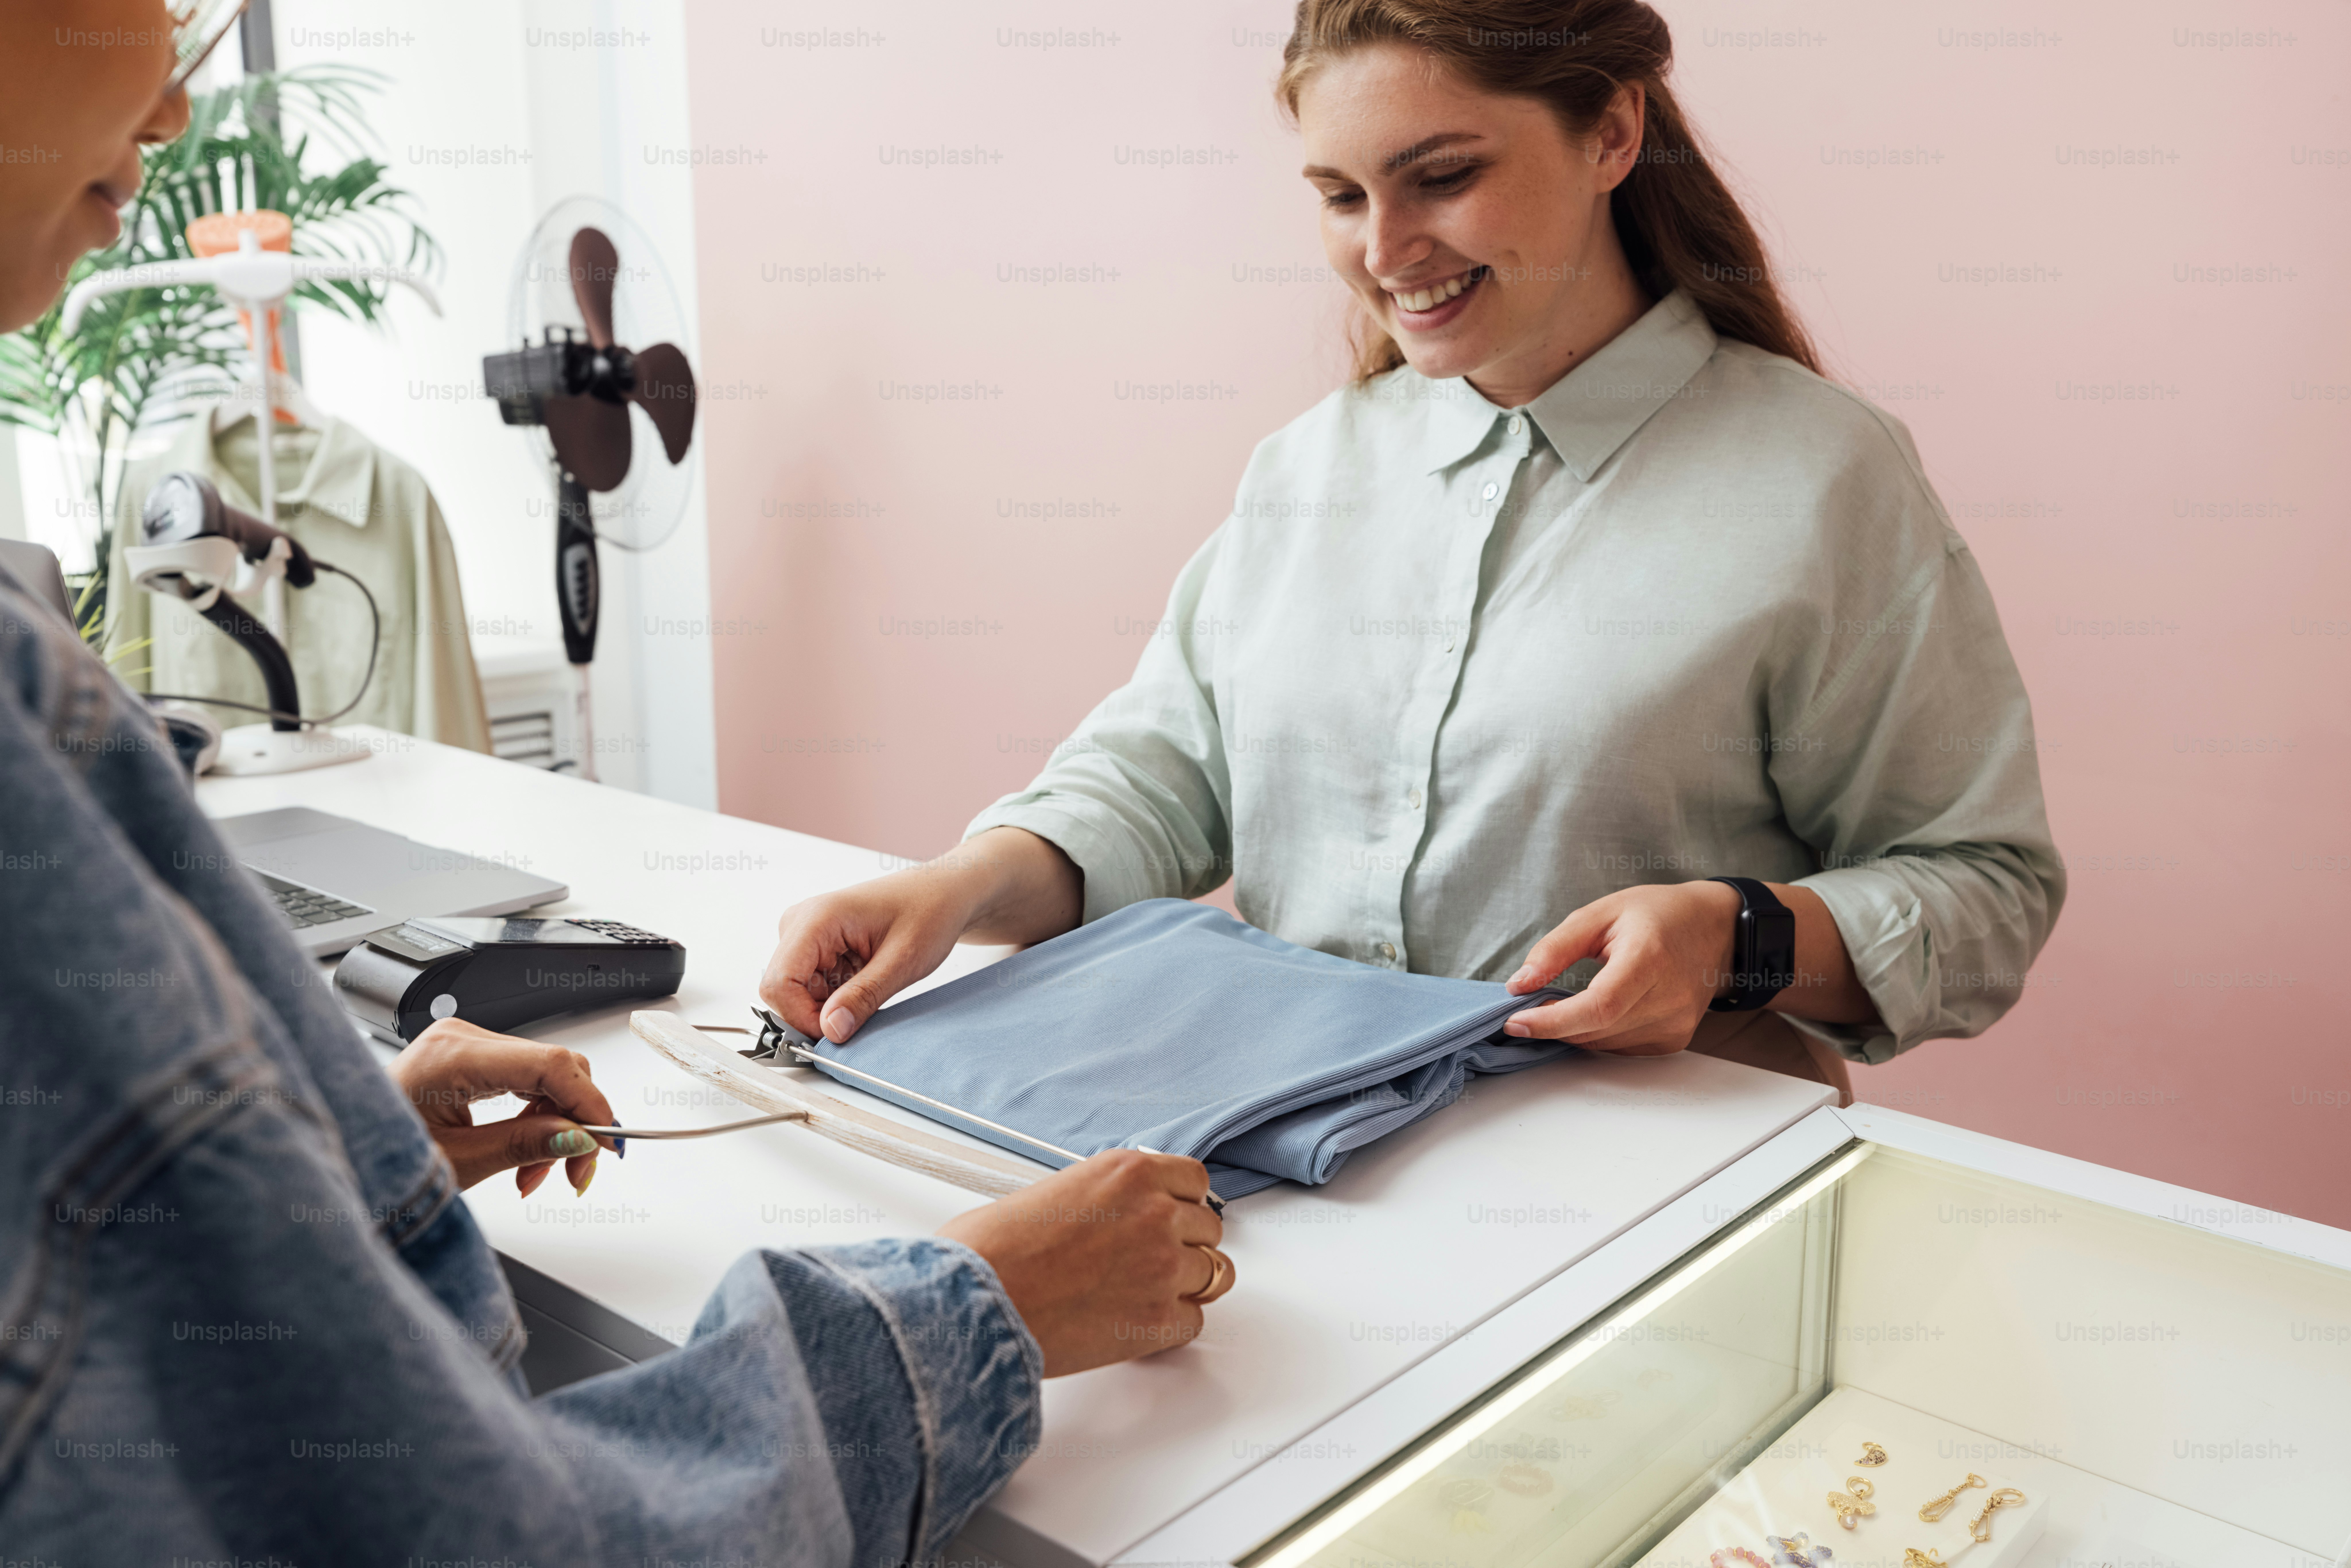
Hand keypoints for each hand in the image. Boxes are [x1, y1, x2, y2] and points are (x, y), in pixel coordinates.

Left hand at [388, 1018, 618, 1195]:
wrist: (342, 1152)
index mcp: (453, 1055)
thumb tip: (580, 1138)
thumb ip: (523, 1146)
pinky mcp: (468, 1058)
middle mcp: (461, 1038)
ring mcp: (464, 1045)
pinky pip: (524, 1081)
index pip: (550, 1063)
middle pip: (554, 1068)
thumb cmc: (378, 1157)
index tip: (608, 1142)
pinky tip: (527, 1154)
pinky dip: (534, 1118)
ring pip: (545, 1077)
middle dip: (572, 1123)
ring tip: (535, 1174)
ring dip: (554, 1127)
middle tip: (574, 1174)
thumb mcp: (458, 1163)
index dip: (589, 1102)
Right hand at [759, 870, 972, 1045]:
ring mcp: (805, 934)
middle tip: (860, 1014)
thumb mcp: (903, 960)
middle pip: (783, 990)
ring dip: (829, 1006)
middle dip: (816, 1014)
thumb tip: (830, 1031)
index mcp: (817, 918)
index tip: (836, 1033)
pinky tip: (864, 983)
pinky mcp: (815, 946)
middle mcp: (801, 923)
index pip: (779, 983)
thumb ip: (863, 996)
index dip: (801, 1018)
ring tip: (870, 988)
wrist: (941, 893)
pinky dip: (835, 997)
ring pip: (797, 992)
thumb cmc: (928, 910)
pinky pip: (811, 986)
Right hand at [938, 1149, 1233, 1376]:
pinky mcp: (1159, 1320)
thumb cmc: (991, 1250)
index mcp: (1128, 1172)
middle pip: (1208, 1228)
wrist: (974, 1302)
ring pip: (1213, 1274)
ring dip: (1185, 1284)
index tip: (1171, 1216)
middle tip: (1150, 1261)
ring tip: (1145, 1294)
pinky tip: (1139, 1324)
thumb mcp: (1052, 1192)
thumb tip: (1104, 1218)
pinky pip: (1195, 1322)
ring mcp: (1165, 1266)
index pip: (1194, 1180)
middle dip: (1184, 1244)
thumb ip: (1098, 1200)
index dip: (1182, 1203)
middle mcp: (1156, 1212)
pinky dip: (1173, 1326)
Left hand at [1498, 880, 1743, 1053]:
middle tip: (1527, 1010)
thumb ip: (1556, 948)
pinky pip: (1622, 1047)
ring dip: (1573, 1031)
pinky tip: (1594, 1012)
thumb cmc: (1656, 915)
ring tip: (1559, 1006)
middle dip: (1553, 1025)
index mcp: (1649, 958)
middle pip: (1597, 1029)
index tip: (1515, 1021)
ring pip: (1605, 1044)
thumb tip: (1519, 984)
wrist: (1714, 929)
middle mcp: (1669, 997)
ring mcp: (1675, 1023)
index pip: (1598, 1006)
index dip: (1553, 1021)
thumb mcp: (1600, 913)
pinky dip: (1597, 1034)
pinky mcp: (1675, 1038)